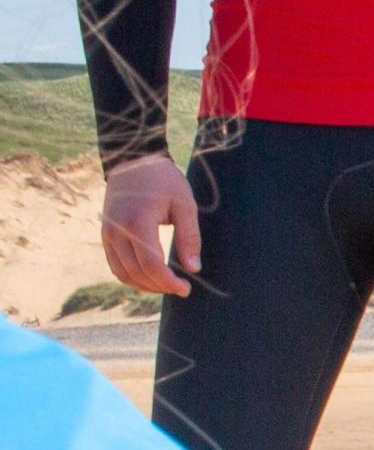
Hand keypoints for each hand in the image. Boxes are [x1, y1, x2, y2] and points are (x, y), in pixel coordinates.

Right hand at [97, 155, 200, 296]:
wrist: (132, 160)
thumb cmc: (163, 180)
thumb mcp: (184, 204)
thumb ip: (189, 237)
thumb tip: (193, 268)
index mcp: (138, 223)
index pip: (151, 265)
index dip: (168, 282)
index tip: (186, 289)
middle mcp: (117, 231)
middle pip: (137, 273)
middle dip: (160, 286)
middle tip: (181, 289)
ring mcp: (107, 233)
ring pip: (123, 273)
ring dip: (145, 285)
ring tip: (167, 285)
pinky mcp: (105, 234)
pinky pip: (115, 264)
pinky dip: (131, 276)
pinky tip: (150, 277)